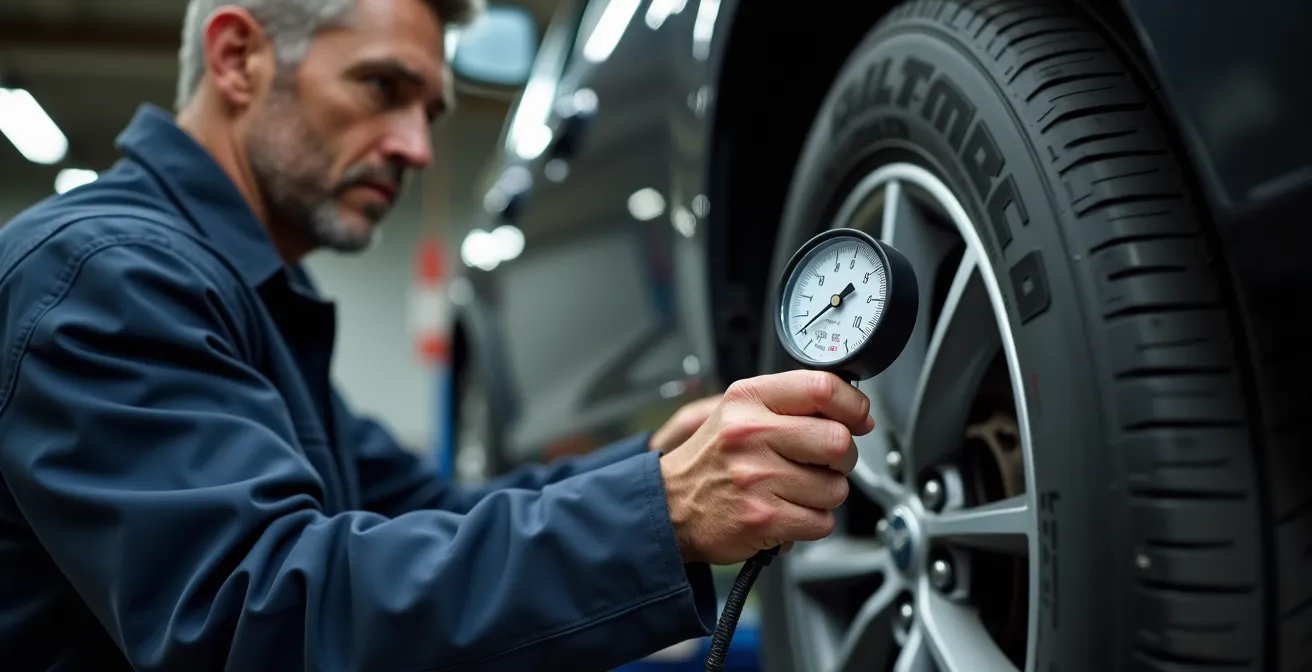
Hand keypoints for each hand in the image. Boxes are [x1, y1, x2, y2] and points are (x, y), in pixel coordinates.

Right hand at [658, 370, 874, 564]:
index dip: (853, 405)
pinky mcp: (763, 518)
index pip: (821, 387)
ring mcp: (756, 477)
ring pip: (835, 488)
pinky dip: (811, 523)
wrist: (671, 505)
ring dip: (824, 495)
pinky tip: (786, 511)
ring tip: (794, 490)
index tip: (858, 419)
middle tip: (825, 463)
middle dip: (842, 458)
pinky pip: (821, 522)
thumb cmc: (714, 459)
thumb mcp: (741, 412)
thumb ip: (793, 404)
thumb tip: (858, 415)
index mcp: (748, 399)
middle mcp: (750, 434)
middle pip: (838, 441)